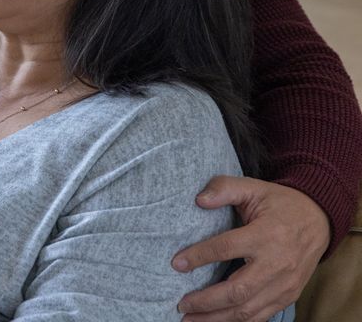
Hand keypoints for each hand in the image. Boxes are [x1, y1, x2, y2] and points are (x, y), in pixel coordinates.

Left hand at [172, 176, 329, 321]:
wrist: (319, 220)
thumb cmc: (280, 203)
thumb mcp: (253, 187)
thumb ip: (224, 188)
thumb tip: (199, 200)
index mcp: (266, 234)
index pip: (226, 248)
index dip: (199, 257)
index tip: (176, 264)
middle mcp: (277, 263)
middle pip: (238, 290)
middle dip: (206, 301)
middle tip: (180, 304)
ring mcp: (286, 284)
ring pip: (249, 310)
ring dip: (218, 318)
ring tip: (191, 319)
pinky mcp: (289, 295)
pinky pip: (262, 315)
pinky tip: (217, 321)